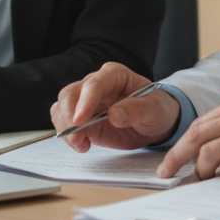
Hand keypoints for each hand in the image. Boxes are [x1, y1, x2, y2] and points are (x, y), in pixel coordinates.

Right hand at [51, 62, 181, 152]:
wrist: (154, 123)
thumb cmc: (157, 110)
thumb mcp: (155, 109)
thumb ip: (137, 109)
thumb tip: (114, 114)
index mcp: (115, 75)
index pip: (94, 84)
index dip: (85, 102)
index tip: (80, 121)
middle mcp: (96, 84)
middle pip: (71, 93)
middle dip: (69, 117)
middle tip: (77, 138)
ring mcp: (86, 100)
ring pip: (62, 106)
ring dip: (65, 126)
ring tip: (81, 144)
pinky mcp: (82, 117)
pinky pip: (63, 120)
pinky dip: (66, 134)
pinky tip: (81, 144)